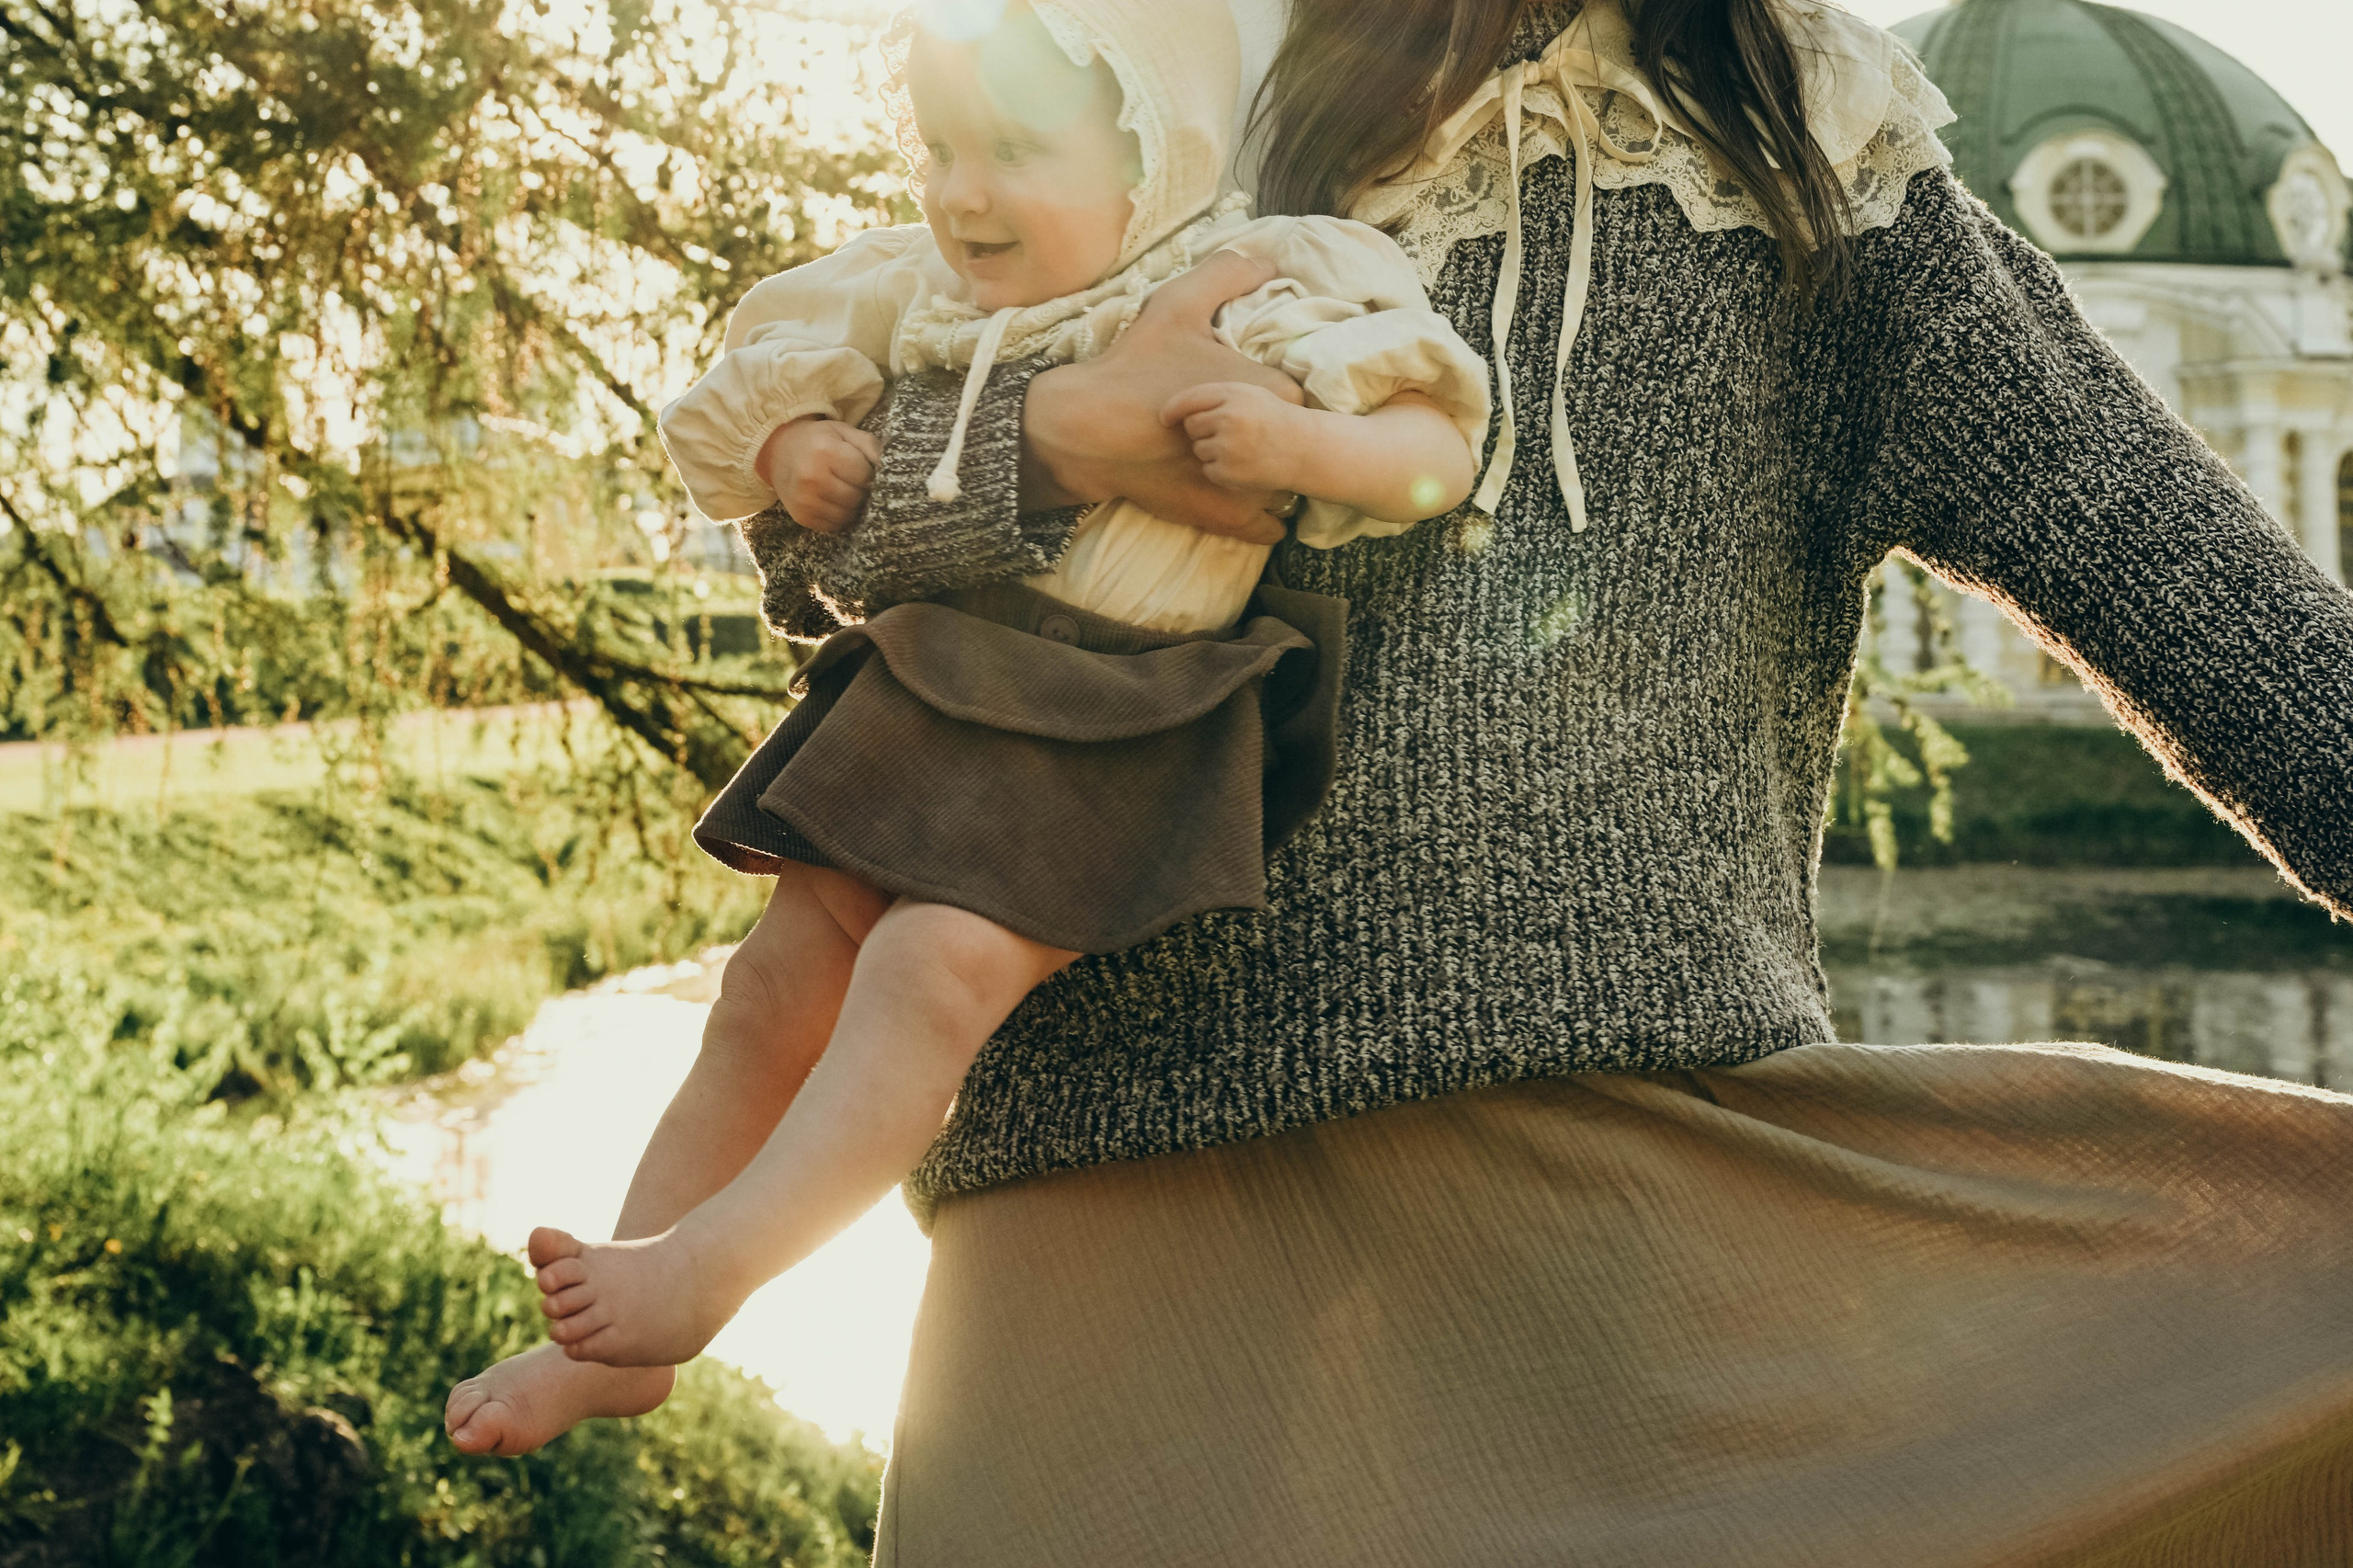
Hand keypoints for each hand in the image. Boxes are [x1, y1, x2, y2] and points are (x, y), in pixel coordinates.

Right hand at [756, 417, 878, 532]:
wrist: (778, 451)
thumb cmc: (819, 440)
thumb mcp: (844, 432)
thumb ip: (870, 446)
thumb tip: (890, 467)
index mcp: (825, 451)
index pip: (865, 476)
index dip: (869, 474)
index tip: (862, 469)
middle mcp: (811, 477)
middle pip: (856, 497)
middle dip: (861, 490)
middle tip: (852, 480)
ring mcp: (804, 500)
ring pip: (847, 515)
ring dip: (851, 506)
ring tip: (843, 489)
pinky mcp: (801, 516)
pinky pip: (834, 526)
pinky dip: (838, 516)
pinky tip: (831, 500)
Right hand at [1022, 248, 1301, 544]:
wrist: (1085, 432)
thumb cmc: (1135, 367)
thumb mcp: (1177, 304)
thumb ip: (1226, 274)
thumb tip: (1266, 261)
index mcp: (1272, 393)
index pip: (1309, 396)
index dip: (1291, 393)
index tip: (1274, 392)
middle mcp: (1270, 446)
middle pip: (1299, 442)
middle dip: (1287, 436)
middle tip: (1264, 427)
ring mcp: (1251, 489)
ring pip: (1286, 484)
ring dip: (1275, 476)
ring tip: (1254, 461)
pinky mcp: (1228, 519)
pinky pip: (1268, 526)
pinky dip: (1263, 516)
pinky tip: (1250, 499)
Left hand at [1161, 382, 1312, 493]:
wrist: (1302, 450)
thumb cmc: (1272, 418)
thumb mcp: (1248, 393)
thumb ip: (1216, 395)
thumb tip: (1176, 407)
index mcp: (1232, 395)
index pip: (1188, 400)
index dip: (1172, 410)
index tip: (1165, 418)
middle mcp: (1227, 419)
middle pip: (1191, 426)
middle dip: (1202, 430)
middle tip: (1228, 432)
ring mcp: (1227, 447)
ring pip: (1198, 449)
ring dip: (1211, 450)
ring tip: (1239, 448)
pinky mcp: (1227, 472)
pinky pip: (1207, 469)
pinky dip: (1219, 469)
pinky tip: (1241, 463)